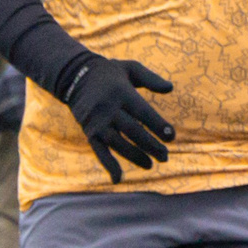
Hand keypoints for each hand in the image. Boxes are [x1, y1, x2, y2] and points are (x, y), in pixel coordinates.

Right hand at [57, 53, 177, 182]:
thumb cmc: (111, 72)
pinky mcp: (89, 132)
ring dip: (134, 156)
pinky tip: (118, 179)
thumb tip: (170, 88)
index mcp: (121, 92)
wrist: (76, 77)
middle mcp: (108, 108)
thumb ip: (151, 78)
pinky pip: (99, 150)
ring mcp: (97, 122)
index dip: (157, 125)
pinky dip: (108, 165)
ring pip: (117, 143)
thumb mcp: (131, 68)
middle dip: (150, 145)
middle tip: (166, 157)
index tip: (171, 137)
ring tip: (150, 165)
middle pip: (132, 130)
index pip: (142, 111)